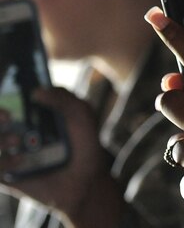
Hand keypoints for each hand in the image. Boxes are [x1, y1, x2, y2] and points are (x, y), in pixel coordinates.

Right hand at [0, 89, 122, 227]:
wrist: (86, 181)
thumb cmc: (85, 144)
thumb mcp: (81, 115)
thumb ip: (63, 98)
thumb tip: (37, 91)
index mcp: (31, 116)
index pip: (7, 103)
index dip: (3, 97)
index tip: (7, 97)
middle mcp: (16, 133)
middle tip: (7, 116)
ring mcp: (10, 154)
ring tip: (16, 140)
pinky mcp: (8, 176)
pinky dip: (2, 162)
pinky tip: (19, 161)